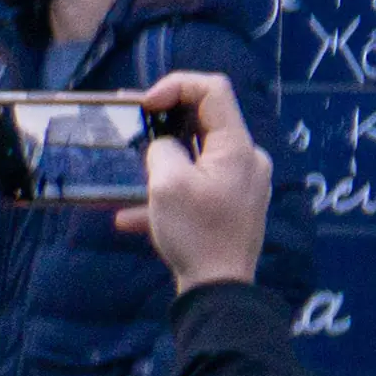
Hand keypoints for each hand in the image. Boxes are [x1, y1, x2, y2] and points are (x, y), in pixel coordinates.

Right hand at [119, 78, 271, 293]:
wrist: (219, 290)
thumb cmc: (196, 233)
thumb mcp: (167, 185)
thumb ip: (162, 151)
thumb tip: (163, 146)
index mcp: (238, 146)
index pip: (214, 90)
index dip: (176, 85)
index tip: (144, 103)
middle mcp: (247, 160)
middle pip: (205, 122)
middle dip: (164, 123)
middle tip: (130, 127)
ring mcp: (241, 185)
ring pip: (196, 158)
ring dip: (160, 162)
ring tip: (128, 170)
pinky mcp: (230, 208)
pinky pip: (195, 190)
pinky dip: (166, 196)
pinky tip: (129, 218)